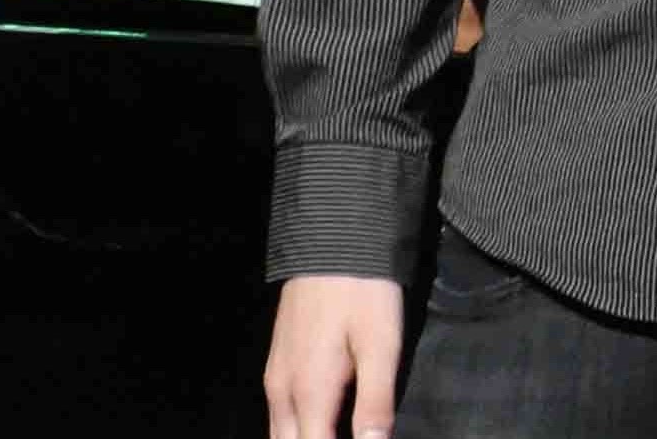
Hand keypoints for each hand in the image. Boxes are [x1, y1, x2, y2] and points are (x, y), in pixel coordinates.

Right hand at [265, 273, 403, 438]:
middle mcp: (282, 392)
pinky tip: (322, 424)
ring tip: (336, 430)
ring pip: (280, 433)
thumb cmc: (362, 292)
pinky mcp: (277, 360)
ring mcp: (275, 376)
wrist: (331, 238)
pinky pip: (279, 414)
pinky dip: (297, 429)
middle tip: (350, 433)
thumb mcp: (381, 345)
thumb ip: (375, 402)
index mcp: (309, 393)